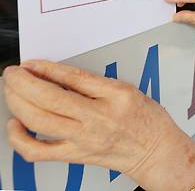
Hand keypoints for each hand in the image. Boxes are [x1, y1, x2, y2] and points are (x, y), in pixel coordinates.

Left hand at [3, 60, 194, 190]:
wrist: (154, 151)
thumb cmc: (145, 120)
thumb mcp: (127, 90)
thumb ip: (93, 83)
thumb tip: (58, 74)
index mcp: (114, 96)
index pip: (74, 78)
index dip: (47, 68)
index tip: (31, 63)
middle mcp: (97, 119)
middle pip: (49, 99)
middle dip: (23, 83)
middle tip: (12, 73)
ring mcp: (83, 139)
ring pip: (39, 121)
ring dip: (17, 102)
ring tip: (11, 90)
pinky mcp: (74, 156)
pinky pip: (37, 151)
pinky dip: (19, 138)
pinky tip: (15, 124)